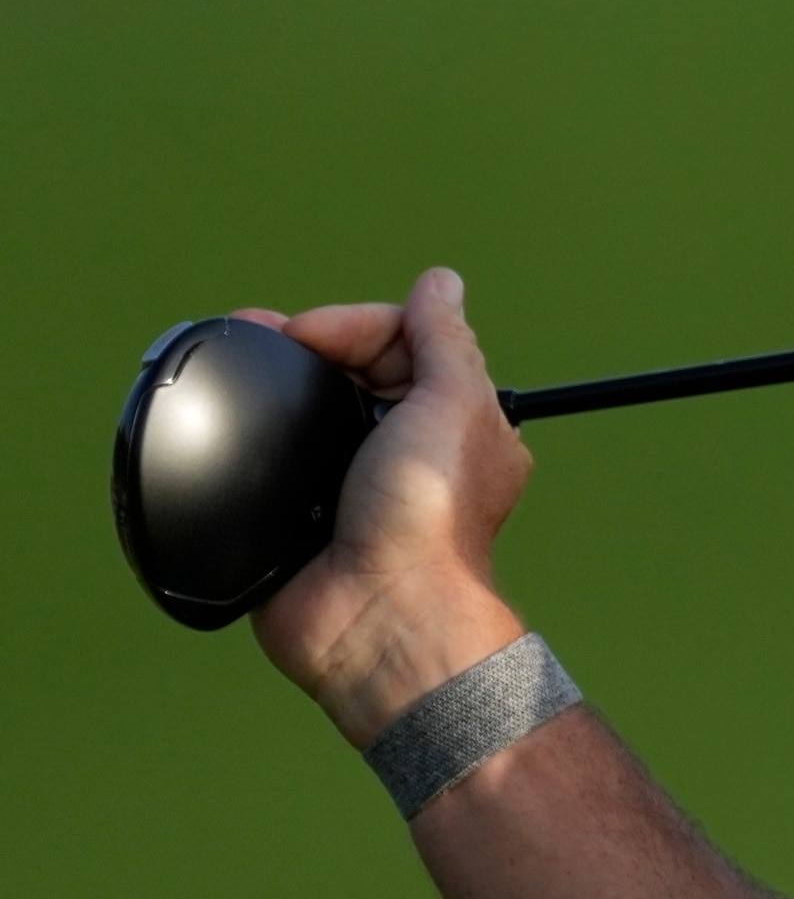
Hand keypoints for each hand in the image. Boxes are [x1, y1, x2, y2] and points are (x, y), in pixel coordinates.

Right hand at [246, 267, 533, 745]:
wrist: (375, 616)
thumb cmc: (428, 519)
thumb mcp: (451, 408)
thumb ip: (443, 342)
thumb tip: (440, 283)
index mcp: (454, 420)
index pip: (400, 342)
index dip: (351, 326)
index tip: (307, 335)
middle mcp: (405, 449)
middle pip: (349, 372)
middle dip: (304, 349)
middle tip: (257, 337)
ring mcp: (350, 482)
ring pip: (309, 412)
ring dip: (276, 388)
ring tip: (235, 363)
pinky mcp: (302, 513)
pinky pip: (275, 462)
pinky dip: (255, 438)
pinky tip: (235, 418)